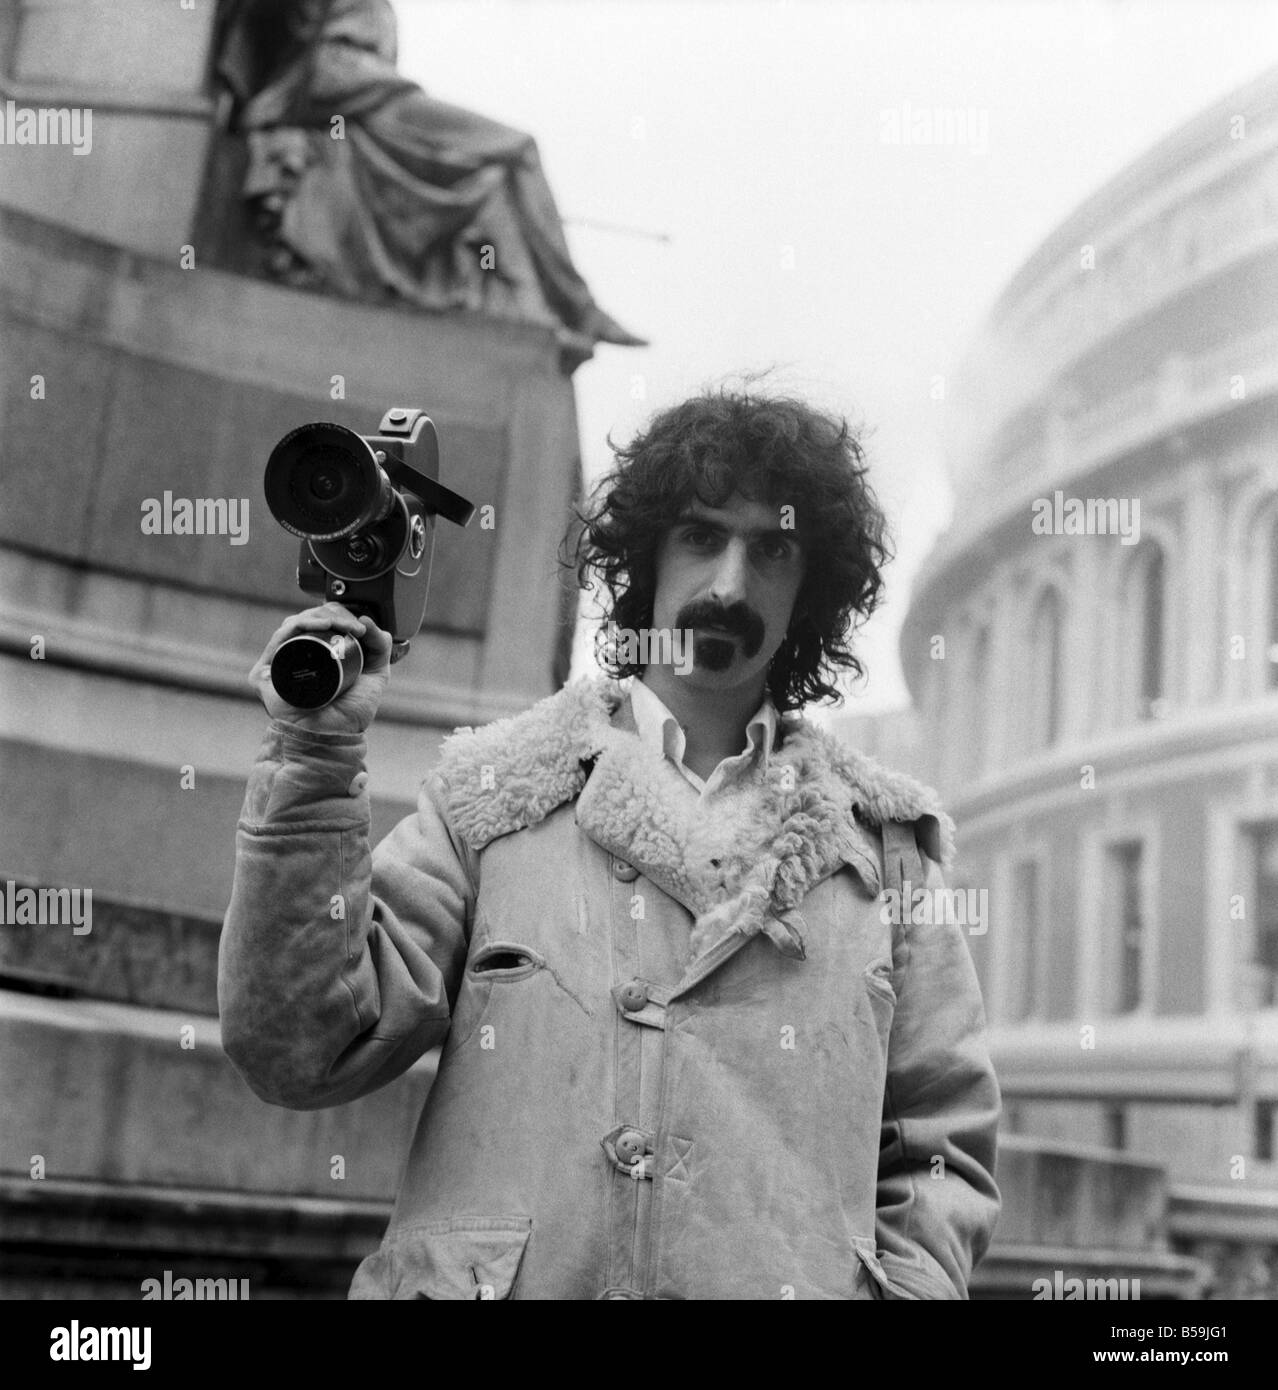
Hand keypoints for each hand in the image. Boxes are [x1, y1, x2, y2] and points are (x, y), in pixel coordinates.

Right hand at [249, 602, 393, 733]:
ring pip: (295, 623)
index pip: (324, 619)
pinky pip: (280, 638)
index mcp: (317, 651)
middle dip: (335, 614)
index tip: (362, 627)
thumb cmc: (351, 711)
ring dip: (320, 616)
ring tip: (339, 625)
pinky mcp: (265, 672)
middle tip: (354, 627)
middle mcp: (296, 654)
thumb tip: (367, 619)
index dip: (342, 615)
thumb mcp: (376, 674)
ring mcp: (279, 662)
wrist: (335, 735)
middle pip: (310, 617)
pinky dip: (299, 625)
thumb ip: (381, 646)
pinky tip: (319, 626)